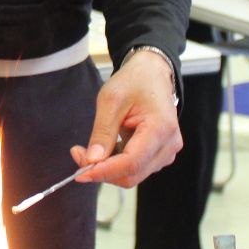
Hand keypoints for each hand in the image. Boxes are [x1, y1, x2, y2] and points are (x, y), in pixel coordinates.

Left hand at [71, 47, 181, 188]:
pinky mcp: (159, 154)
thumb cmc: (134, 82)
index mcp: (161, 128)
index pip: (131, 163)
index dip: (104, 171)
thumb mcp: (111, 100)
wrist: (152, 74)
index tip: (80, 173)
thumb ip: (102, 132)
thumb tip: (91, 160)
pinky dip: (116, 164)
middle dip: (102, 170)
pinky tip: (106, 147)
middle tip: (79, 154)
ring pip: (132, 174)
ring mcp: (166, 151)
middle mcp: (169, 144)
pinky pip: (135, 168)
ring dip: (108, 168)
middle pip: (132, 174)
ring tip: (90, 148)